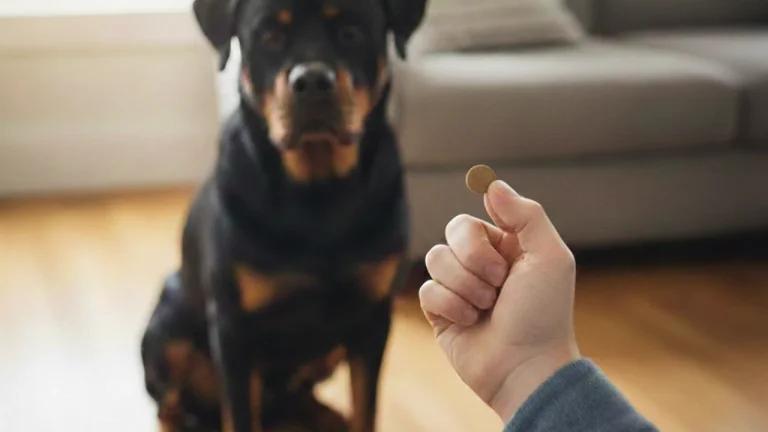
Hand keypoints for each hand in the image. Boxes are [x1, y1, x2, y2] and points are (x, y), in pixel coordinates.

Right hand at [419, 180, 579, 422]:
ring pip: (435, 259)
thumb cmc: (544, 313)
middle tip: (499, 282)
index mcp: (507, 245)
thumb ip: (526, 214)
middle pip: (452, 232)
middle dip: (475, 259)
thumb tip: (491, 183)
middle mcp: (480, 262)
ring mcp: (458, 286)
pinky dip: (452, 305)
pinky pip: (427, 289)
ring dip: (465, 285)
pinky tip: (471, 322)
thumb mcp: (550, 257)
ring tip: (487, 307)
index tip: (500, 251)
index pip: (477, 215)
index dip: (483, 233)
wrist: (525, 367)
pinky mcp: (439, 311)